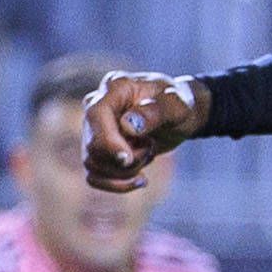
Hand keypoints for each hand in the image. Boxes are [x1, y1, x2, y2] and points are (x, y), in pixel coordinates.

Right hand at [82, 71, 209, 192]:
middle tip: (151, 149)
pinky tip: (140, 180)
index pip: (96, 116)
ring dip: (125, 172)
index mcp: (115, 88)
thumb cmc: (178, 104)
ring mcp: (92, 130)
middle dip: (124, 160)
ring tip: (148, 155)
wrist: (176, 115)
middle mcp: (96, 107)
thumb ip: (155, 111)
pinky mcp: (95, 149)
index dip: (108, 141)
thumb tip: (128, 125)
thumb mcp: (177, 105)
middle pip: (92, 147)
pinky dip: (117, 184)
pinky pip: (94, 177)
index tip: (128, 159)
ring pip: (93, 165)